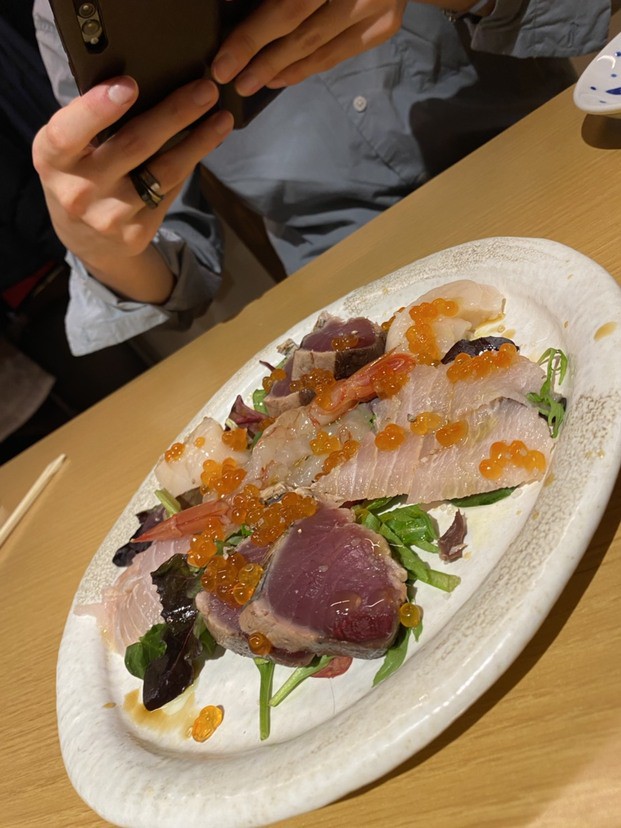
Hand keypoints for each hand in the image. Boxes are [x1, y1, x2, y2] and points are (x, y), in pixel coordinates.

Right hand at [32, 77, 233, 302]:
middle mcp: (79, 190)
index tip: (129, 84)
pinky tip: (208, 142)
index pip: (68, 132)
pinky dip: (190, 163)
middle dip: (174, 114)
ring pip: (163, 171)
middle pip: (133, 145)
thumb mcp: (68, 150)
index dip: (98, 108)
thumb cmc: (79, 175)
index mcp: (53, 160)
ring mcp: (110, 215)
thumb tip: (145, 84)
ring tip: (221, 118)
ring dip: (199, 142)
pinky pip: (170, 190)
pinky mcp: (137, 232)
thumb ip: (90, 123)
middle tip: (204, 90)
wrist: (88, 240)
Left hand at [211, 0, 408, 94]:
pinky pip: (339, 54)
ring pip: (321, 49)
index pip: (287, 7)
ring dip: (283, 70)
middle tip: (235, 84)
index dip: (252, 36)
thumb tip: (230, 6)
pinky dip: (307, 68)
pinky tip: (282, 77)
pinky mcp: (385, 26)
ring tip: (253, 83)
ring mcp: (376, 9)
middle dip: (263, 61)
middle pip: (302, 33)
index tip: (223, 63)